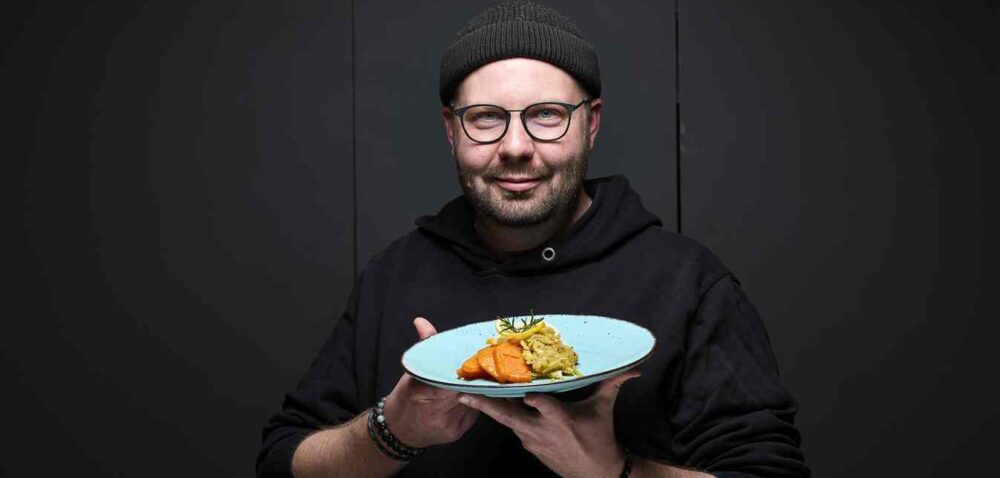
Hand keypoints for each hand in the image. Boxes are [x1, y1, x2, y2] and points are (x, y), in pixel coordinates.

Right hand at [382, 317, 478, 447]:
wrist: (400, 430)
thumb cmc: (406, 398)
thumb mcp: (412, 372)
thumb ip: (424, 347)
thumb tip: (421, 321)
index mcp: (420, 393)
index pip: (449, 379)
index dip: (465, 370)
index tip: (475, 357)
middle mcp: (435, 412)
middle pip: (465, 389)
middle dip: (475, 376)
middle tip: (488, 361)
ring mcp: (448, 424)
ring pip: (473, 401)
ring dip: (480, 387)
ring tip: (489, 373)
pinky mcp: (457, 432)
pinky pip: (474, 412)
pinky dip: (478, 400)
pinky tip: (482, 391)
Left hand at [458, 371, 639, 477]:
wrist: (594, 473)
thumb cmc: (599, 437)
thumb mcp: (604, 409)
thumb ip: (613, 384)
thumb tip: (635, 369)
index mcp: (561, 419)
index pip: (543, 405)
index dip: (534, 399)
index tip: (524, 391)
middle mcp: (541, 430)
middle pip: (509, 415)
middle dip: (486, 405)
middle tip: (463, 392)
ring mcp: (531, 440)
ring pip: (506, 420)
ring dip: (487, 408)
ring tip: (466, 393)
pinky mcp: (528, 445)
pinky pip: (511, 427)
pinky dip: (499, 415)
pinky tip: (486, 403)